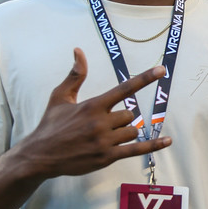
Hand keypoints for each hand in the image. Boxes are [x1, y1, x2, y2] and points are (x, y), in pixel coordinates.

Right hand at [16, 48, 170, 179]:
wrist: (40, 156)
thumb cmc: (51, 124)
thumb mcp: (60, 97)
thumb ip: (75, 75)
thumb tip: (79, 51)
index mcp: (92, 106)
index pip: (124, 89)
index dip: (144, 78)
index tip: (161, 70)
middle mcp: (100, 123)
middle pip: (130, 115)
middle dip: (121, 118)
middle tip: (102, 124)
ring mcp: (105, 141)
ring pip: (132, 131)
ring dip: (126, 132)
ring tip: (106, 136)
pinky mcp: (107, 157)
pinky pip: (136, 150)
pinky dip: (153, 145)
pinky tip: (167, 141)